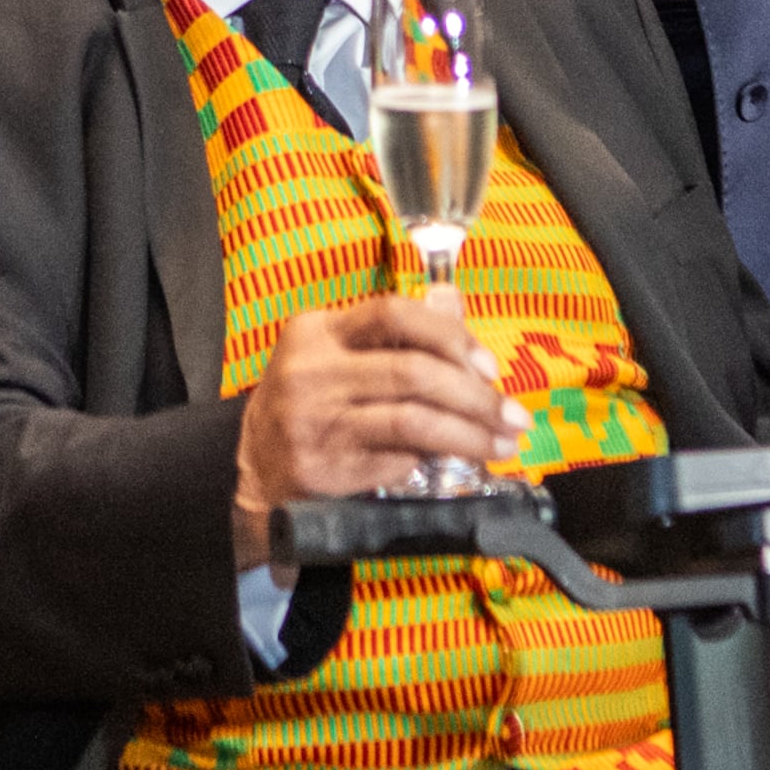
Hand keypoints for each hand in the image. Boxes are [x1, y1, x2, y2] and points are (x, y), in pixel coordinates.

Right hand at [230, 297, 527, 569]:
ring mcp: (316, 422)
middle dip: (476, 396)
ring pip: (413, 421)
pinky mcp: (324, 469)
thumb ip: (395, 330)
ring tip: (501, 445)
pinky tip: (457, 465)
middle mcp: (312, 372)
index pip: (393, 313)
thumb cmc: (308, 404)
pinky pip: (398, 461)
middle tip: (513, 417)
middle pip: (413, 372)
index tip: (487, 364)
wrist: (256, 472)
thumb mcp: (336, 355)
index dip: (450, 334)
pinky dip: (434, 461)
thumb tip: (452, 298)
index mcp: (316, 331)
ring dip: (469, 435)